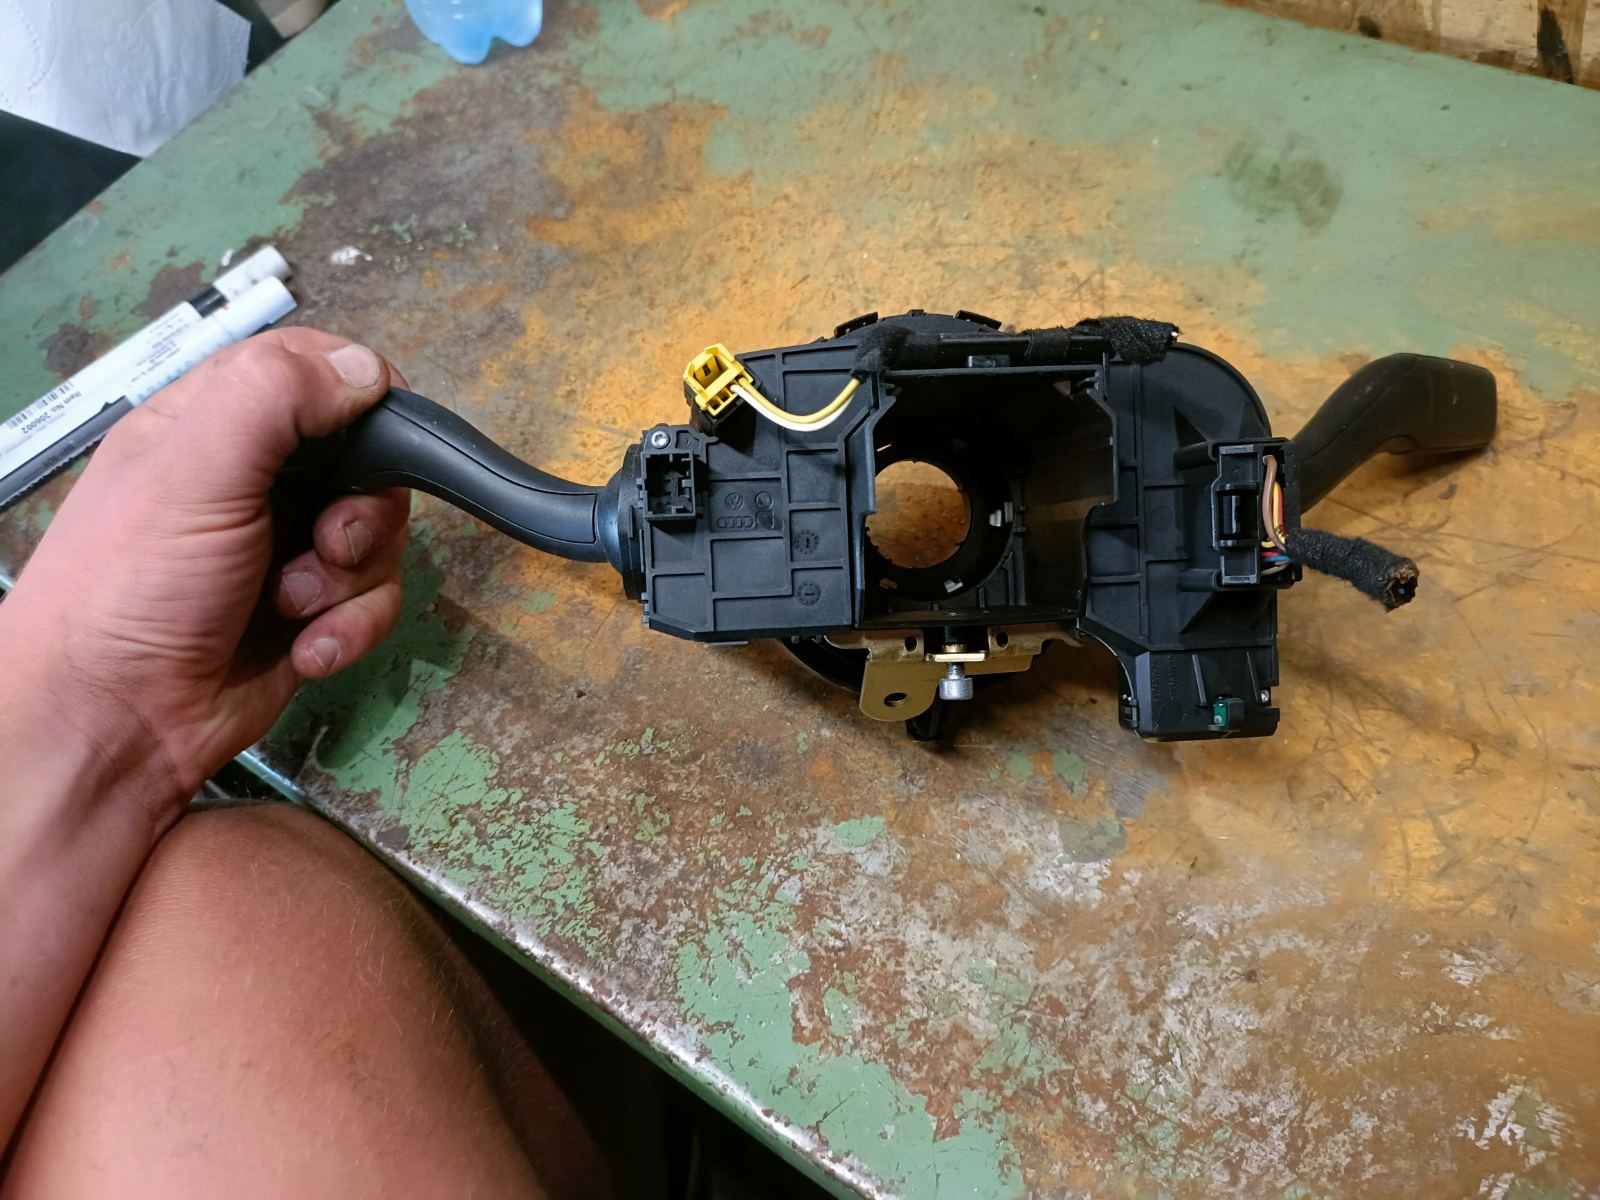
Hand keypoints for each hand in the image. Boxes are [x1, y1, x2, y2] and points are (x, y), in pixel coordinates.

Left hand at [2, 328, 410, 813]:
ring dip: (351, 581)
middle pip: (366, 462)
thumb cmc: (132, 587)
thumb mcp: (194, 472)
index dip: (356, 392)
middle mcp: (256, 484)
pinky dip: (350, 630)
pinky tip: (307, 651)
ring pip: (380, 539)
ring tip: (295, 607)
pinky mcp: (311, 616)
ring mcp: (287, 552)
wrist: (114, 723)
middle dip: (364, 511)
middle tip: (330, 542)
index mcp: (212, 426)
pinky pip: (373, 605)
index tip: (379, 433)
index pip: (308, 371)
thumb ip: (275, 400)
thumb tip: (367, 372)